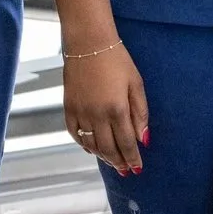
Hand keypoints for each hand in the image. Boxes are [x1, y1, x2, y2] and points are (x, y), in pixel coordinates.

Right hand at [63, 43, 148, 175]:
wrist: (89, 43)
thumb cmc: (117, 60)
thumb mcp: (136, 84)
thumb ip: (140, 113)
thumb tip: (143, 139)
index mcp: (117, 109)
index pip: (126, 143)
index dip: (132, 158)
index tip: (137, 168)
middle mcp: (97, 115)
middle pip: (109, 148)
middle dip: (119, 162)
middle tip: (126, 170)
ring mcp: (81, 113)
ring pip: (91, 145)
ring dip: (103, 156)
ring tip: (112, 161)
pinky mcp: (68, 108)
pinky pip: (75, 134)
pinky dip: (84, 144)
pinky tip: (92, 148)